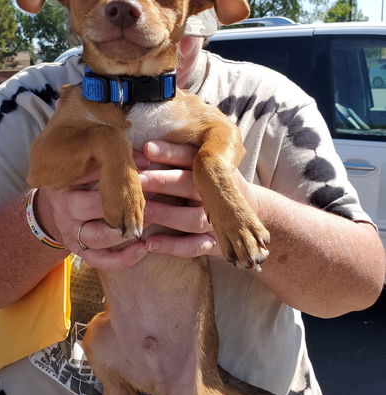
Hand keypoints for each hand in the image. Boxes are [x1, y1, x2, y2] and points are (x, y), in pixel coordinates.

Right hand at [35, 151, 150, 270]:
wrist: (50, 212)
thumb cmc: (74, 183)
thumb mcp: (82, 167)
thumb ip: (111, 162)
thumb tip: (146, 160)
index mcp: (63, 184)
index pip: (88, 175)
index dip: (117, 173)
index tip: (145, 170)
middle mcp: (65, 210)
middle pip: (91, 207)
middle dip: (122, 203)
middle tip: (150, 196)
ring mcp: (71, 234)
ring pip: (99, 237)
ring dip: (126, 231)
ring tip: (149, 220)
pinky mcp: (80, 252)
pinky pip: (101, 261)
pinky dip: (124, 259)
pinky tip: (143, 248)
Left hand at [140, 140, 258, 259]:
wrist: (256, 213)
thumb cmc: (216, 185)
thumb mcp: (207, 167)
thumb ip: (179, 158)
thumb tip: (142, 147)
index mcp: (212, 170)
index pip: (191, 158)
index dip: (169, 152)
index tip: (147, 148)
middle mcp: (216, 194)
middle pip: (190, 186)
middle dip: (163, 181)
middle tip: (138, 179)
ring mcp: (217, 221)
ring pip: (192, 218)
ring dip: (166, 214)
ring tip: (143, 211)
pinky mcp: (215, 244)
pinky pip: (195, 247)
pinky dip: (173, 246)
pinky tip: (150, 243)